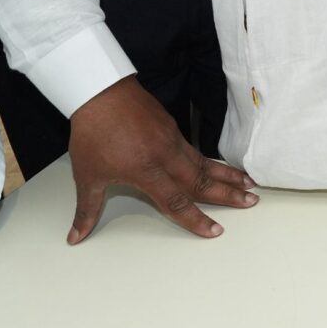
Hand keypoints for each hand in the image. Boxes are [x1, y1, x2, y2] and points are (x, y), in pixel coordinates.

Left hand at [65, 77, 255, 244]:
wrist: (99, 90)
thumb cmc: (92, 132)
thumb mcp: (86, 175)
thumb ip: (87, 209)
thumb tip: (76, 236)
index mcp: (146, 170)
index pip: (176, 201)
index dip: (196, 219)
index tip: (215, 230)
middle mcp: (165, 155)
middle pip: (202, 180)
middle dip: (229, 194)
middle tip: (251, 202)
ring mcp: (172, 139)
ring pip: (204, 163)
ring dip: (228, 175)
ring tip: (249, 183)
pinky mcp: (172, 126)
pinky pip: (196, 150)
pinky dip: (212, 160)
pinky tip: (219, 166)